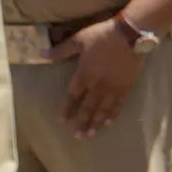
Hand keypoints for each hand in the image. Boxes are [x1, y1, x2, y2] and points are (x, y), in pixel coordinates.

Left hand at [65, 15, 146, 133]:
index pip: (73, 96)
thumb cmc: (102, 35)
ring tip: (91, 134)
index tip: (62, 120)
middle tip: (78, 136)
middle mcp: (97, 85)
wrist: (131, 35)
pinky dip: (112, 114)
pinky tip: (109, 122)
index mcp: (84, 74)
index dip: (67, 108)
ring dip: (96, 123)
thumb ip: (60, 50)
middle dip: (82, 122)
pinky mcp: (126, 87)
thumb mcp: (79, 40)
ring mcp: (112, 88)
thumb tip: (40, 55)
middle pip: (88, 108)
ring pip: (103, 110)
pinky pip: (118, 104)